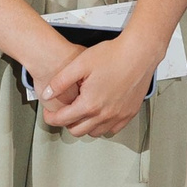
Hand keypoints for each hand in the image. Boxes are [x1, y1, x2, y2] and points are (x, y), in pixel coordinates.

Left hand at [39, 31, 157, 138]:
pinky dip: (103, 126)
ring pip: (95, 133)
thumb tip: (47, 93)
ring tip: (81, 112)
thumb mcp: (79, 64)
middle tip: (64, 112)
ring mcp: (119, 116)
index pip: (63, 120)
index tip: (49, 113)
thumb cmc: (114, 55)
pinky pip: (112, 130)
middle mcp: (105, 114)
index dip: (50, 117)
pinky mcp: (129, 114)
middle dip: (66, 123)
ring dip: (85, 126)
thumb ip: (60, 82)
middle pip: (77, 131)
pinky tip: (100, 114)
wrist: (139, 53)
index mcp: (90, 104)